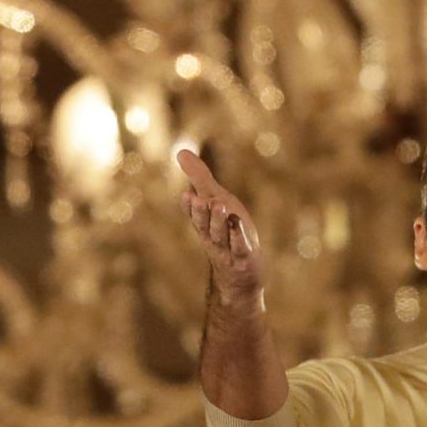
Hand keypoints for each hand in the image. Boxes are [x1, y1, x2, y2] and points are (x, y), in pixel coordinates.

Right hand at [177, 149, 262, 306]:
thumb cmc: (227, 232)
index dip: (190, 207)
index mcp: (205, 223)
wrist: (239, 275)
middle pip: (205, 224)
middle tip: (198, 198)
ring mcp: (229, 249)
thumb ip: (199, 178)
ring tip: (218, 204)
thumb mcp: (214, 201)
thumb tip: (181, 151)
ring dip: (219, 221)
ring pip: (221, 235)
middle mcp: (213, 236)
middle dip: (200, 212)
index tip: (185, 195)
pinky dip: (238, 237)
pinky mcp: (245, 258)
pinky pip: (240, 247)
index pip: (194, 214)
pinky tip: (238, 223)